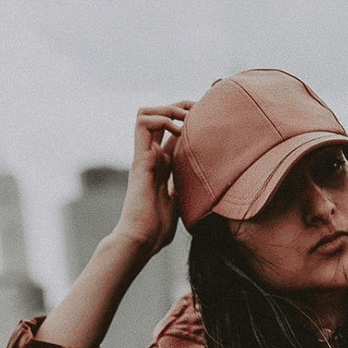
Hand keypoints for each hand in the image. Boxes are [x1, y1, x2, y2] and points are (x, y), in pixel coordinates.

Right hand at [113, 103, 192, 257]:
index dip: (188, 122)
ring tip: (186, 117)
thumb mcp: (179, 206)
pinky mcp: (139, 160)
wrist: (141, 241)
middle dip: (179, 107)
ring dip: (168, 108)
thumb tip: (204, 193)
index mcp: (162, 167)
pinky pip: (143, 124)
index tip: (207, 120)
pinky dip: (162, 118)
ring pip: (147, 114)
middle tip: (198, 110)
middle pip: (159, 117)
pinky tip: (178, 130)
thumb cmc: (156, 231)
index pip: (172, 133)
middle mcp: (151, 157)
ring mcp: (144, 157)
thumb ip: (185, 193)